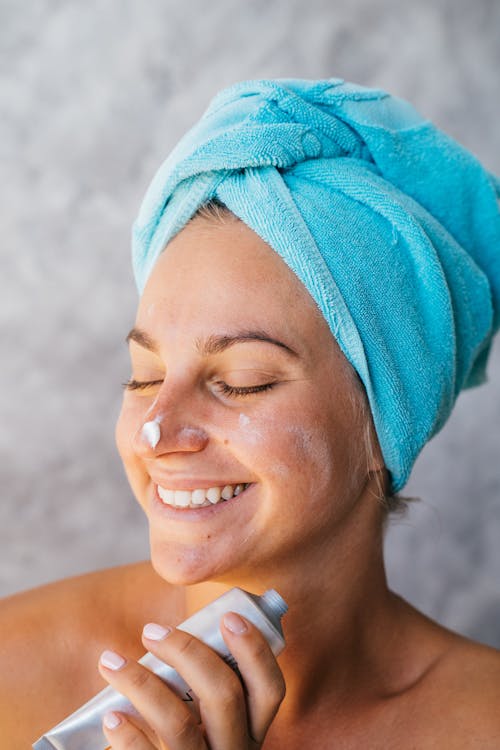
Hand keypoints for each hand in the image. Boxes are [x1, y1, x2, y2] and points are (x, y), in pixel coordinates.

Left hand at [98, 611, 285, 748]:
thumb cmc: (176, 742)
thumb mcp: (202, 719)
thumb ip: (198, 684)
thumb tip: (168, 632)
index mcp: (250, 729)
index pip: (270, 689)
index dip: (255, 650)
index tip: (228, 616)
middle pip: (225, 696)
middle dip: (187, 652)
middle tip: (150, 630)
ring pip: (180, 724)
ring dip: (142, 683)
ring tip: (111, 661)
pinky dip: (127, 733)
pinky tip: (110, 715)